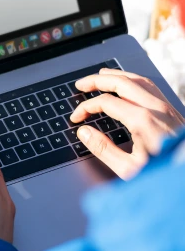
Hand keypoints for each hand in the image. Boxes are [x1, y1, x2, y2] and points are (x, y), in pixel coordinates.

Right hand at [70, 68, 184, 179]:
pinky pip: (149, 86)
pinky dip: (132, 80)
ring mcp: (165, 107)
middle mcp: (155, 108)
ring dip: (115, 76)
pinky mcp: (172, 110)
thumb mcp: (129, 169)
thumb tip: (84, 132)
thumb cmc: (165, 174)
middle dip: (97, 81)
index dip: (86, 107)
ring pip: (137, 79)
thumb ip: (103, 149)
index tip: (77, 117)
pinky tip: (126, 83)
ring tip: (100, 76)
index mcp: (142, 120)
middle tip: (81, 84)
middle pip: (121, 82)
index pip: (106, 102)